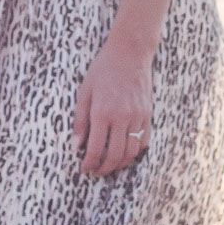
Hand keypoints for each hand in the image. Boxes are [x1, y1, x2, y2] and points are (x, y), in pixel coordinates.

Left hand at [72, 34, 153, 177]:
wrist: (130, 52)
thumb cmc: (103, 69)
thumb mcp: (84, 92)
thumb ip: (80, 120)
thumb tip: (75, 145)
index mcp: (102, 112)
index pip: (95, 148)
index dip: (88, 163)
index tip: (84, 169)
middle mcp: (121, 117)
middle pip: (114, 155)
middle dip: (104, 169)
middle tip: (96, 172)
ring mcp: (137, 117)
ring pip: (131, 152)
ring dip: (120, 164)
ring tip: (110, 166)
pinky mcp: (147, 114)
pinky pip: (143, 141)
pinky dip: (134, 152)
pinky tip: (125, 153)